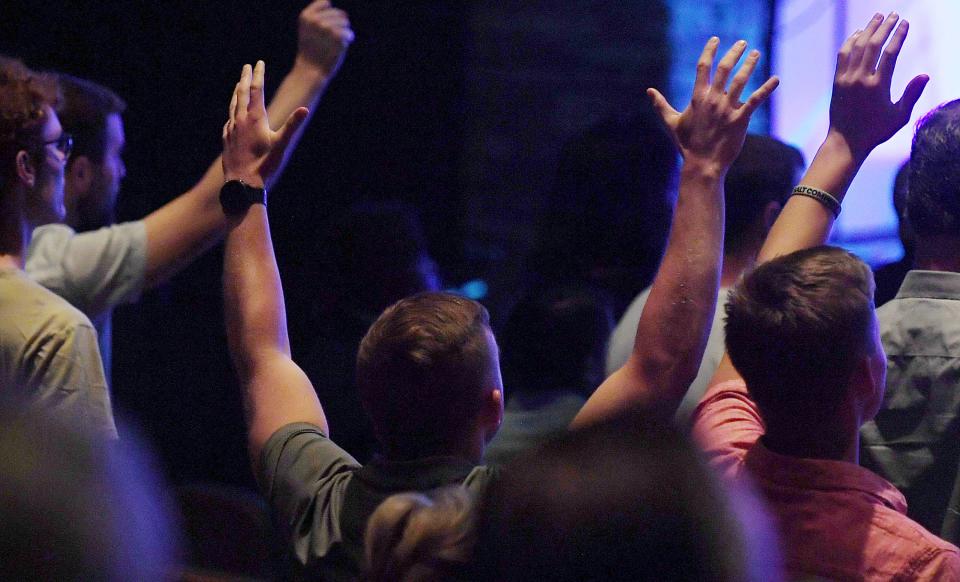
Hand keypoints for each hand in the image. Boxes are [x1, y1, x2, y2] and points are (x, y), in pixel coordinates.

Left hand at [222, 61, 308, 187]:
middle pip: (242, 93)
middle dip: (246, 78)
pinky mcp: (227, 138)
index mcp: (255, 118)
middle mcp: (240, 119)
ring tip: (239, 85)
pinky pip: (229, 119)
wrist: (242, 182)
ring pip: (233, 104)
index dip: (259, 75)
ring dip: (237, 92)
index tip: (259, 62)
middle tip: (247, 66)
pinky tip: (233, 115)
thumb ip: (292, 125)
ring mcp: (231, 129)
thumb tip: (305, 109)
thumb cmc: (264, 165)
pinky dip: (232, 111)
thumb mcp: (281, 144)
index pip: (257, 90)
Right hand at [295, 0, 353, 77]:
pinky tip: (343, 44)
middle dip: (339, 24)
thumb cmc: (311, 50)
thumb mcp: (308, 29)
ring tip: (336, 41)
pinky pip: (349, 33)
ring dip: (344, 31)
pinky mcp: (337, 37)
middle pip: (338, 13)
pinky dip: (348, 38)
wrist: (311, 70)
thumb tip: (340, 10)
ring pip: (345, 22)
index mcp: (306, 16)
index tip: (325, 27)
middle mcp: (315, 20)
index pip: (326, 2)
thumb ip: (318, 16)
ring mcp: (326, 28)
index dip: (329, 13)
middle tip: (332, 38)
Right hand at [648, 38, 778, 173]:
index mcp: (697, 97)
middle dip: (734, 53)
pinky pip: (755, 100)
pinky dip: (767, 88)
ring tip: (756, 54)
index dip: (709, 51)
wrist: (702, 164)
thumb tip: (649, 91)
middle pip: (724, 69)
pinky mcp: (740, 120)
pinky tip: (776, 79)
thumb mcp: (671, 122)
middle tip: (742, 43)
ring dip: (749, 64)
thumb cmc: (687, 144)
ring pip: (740, 80)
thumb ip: (661, 105)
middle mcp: (712, 100)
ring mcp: (727, 109)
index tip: (715, 39)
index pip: (703, 67)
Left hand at [829, 12, 928, 159]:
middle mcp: (860, 79)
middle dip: (884, 27)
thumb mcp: (899, 116)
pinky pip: (843, 56)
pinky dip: (851, 42)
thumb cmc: (876, 131)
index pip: (890, 53)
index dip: (898, 35)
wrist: (846, 142)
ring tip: (878, 17)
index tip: (905, 23)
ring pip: (857, 47)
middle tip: (893, 14)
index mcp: (878, 86)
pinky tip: (858, 34)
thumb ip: (912, 94)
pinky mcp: (837, 81)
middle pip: (873, 45)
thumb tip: (925, 75)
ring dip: (868, 29)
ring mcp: (846, 79)